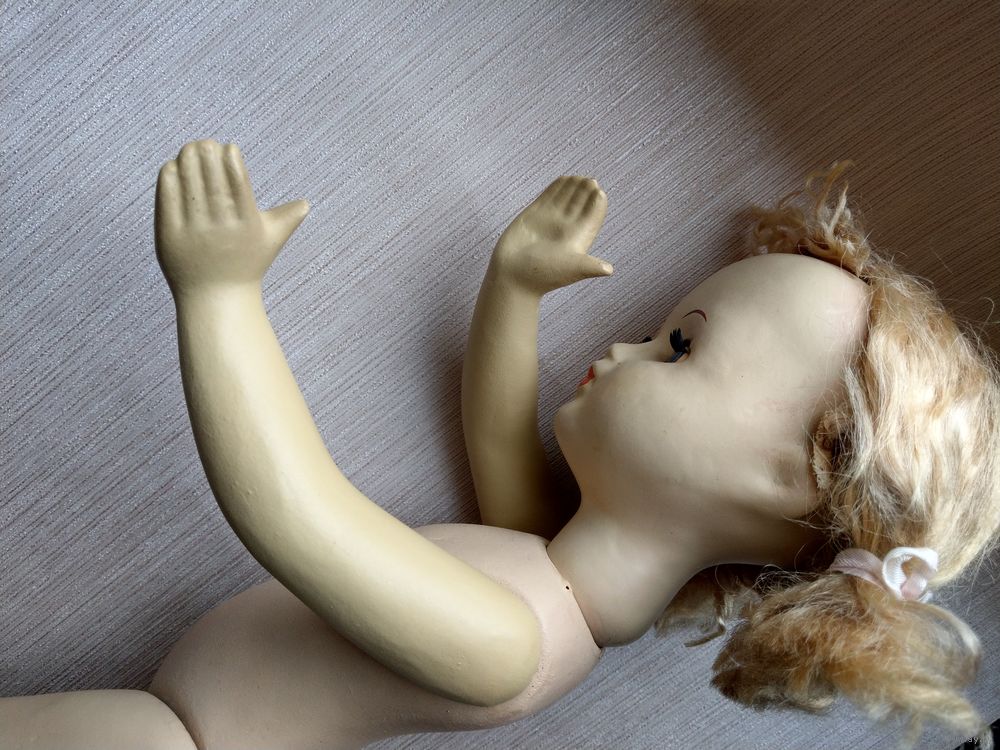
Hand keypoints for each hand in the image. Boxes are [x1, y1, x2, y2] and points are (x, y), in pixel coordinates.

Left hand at [155, 139, 308, 296]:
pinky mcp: (169, 234)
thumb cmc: (247, 265)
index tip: (228, 147)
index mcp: (247, 222)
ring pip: (188, 180)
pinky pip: (168, 195)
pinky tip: (174, 166)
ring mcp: (193, 229)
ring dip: (187, 158)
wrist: (217, 299)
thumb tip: (306, 204)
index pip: (237, 178)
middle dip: (206, 152)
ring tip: (190, 150)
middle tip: (205, 143)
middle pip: (210, 176)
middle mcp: (220, 225)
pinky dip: (170, 176)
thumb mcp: (271, 241)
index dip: (230, 157)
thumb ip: (288, 219)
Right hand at [492, 176, 611, 294]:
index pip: (593, 216)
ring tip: (578, 178)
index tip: (598, 193)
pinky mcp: (534, 215)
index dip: (597, 204)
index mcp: (579, 239)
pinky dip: (556, 188)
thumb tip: (609, 270)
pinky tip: (564, 178)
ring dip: (573, 187)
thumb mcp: (570, 270)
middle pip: (581, 204)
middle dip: (586, 191)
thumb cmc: (542, 277)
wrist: (512, 277)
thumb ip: (589, 266)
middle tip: (589, 182)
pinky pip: (548, 197)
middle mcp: (566, 229)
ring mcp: (550, 220)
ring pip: (566, 198)